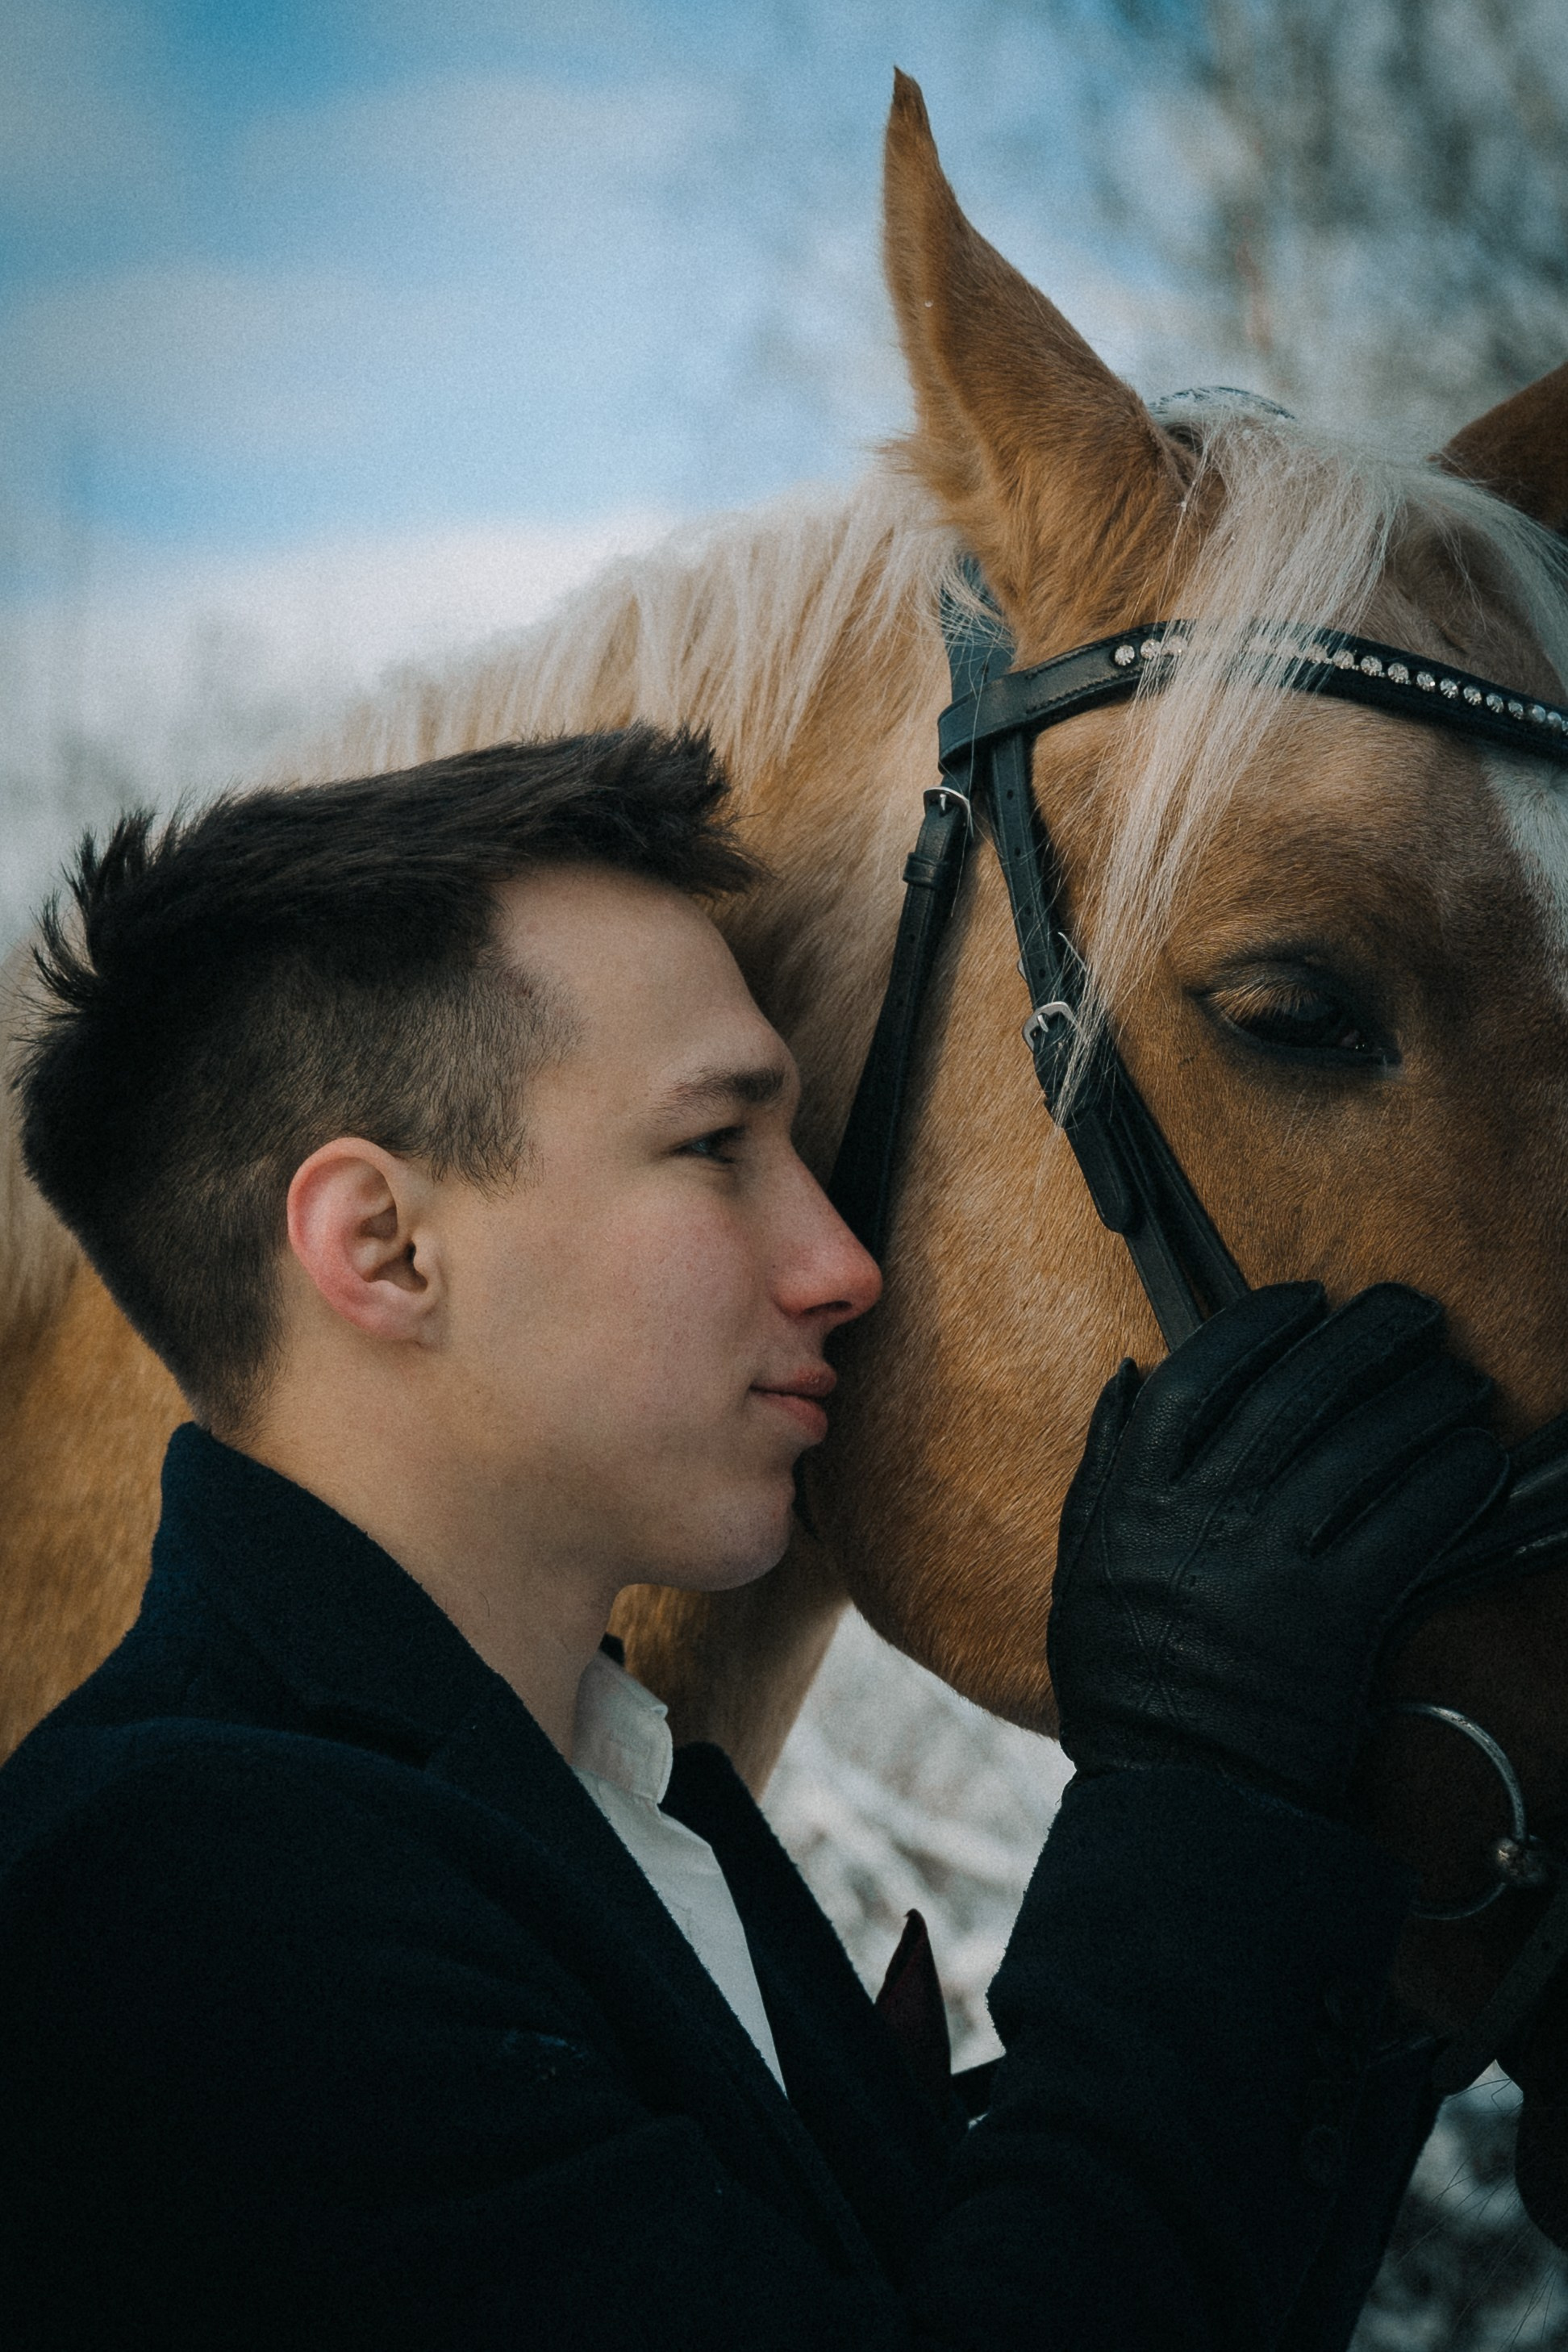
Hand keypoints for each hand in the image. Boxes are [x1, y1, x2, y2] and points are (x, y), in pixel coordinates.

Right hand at [1047, 1283, 1508, 1814]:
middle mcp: (1199, 1519)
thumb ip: (1101, 1466)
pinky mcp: (1334, 1620)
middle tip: (1412, 1312)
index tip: (1307, 1298)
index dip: (1259, 1324)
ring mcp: (1266, 1566)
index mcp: (1134, 1500)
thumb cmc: (1130, 1684)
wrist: (1181, 1799)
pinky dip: (1449, 1483)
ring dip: (1421, 1401)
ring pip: (1359, 1448)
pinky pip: (1406, 1527)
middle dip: (1364, 1338)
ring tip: (1460, 1381)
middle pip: (1293, 1393)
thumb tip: (1129, 1371)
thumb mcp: (1081, 1567)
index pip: (1198, 1376)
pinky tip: (1479, 1459)